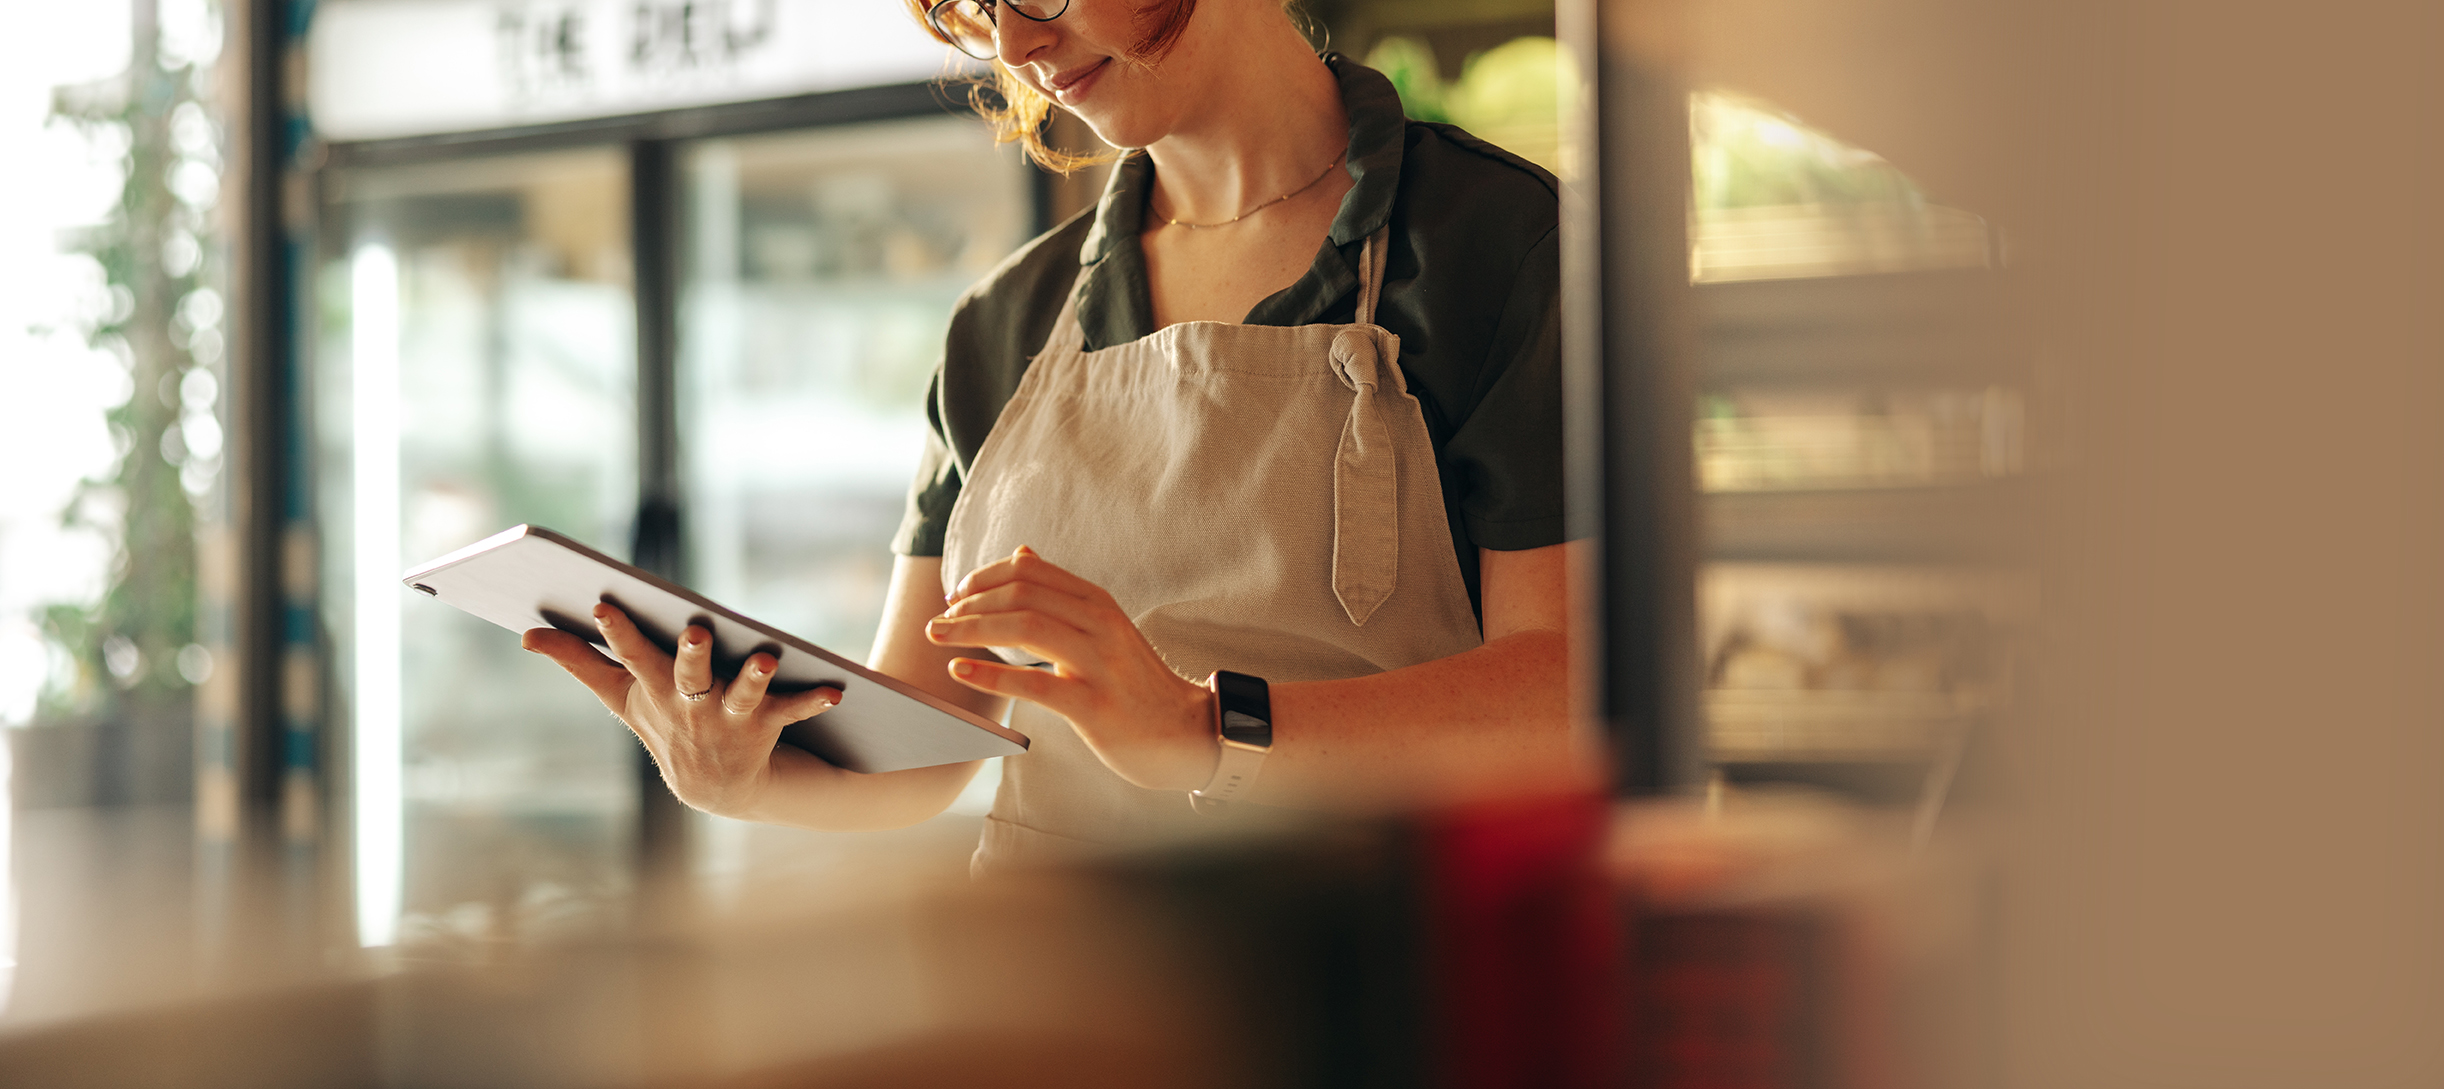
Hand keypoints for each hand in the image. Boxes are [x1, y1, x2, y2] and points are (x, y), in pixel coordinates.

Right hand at [523, 603, 842, 818]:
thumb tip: (526, 634)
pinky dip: (812, 701)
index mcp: (653, 689)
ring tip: (765, 657)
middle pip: (687, 675)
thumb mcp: (622, 696)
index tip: (605, 604)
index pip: (630, 655)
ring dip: (753, 678)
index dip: (618, 632)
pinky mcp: (765, 727)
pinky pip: (791, 711)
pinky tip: (835, 691)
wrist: (716, 788)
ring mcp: (728, 719)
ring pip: (741, 695)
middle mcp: (689, 705)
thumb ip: (578, 661)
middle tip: (696, 632)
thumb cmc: (665, 724)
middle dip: (690, 655)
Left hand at [927, 547, 1217, 791]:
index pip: (1031, 571)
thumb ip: (1062, 593)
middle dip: (970, 603)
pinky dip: (990, 675)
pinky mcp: (1093, 705)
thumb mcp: (1103, 627)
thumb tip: (1021, 553)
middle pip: (1022, 595)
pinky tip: (959, 672)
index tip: (956, 594)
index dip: (985, 577)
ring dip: (972, 629)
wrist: (1184, 730)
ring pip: (1025, 628)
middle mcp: (1100, 624)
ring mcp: (1099, 664)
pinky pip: (1034, 684)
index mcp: (1098, 602)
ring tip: (938, 637)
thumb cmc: (1133, 681)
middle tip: (937, 621)